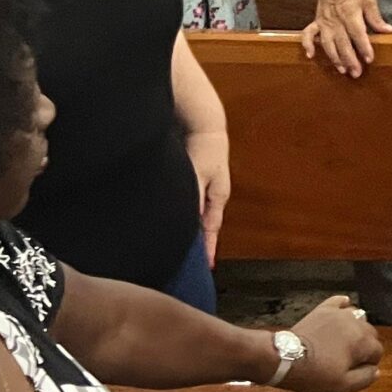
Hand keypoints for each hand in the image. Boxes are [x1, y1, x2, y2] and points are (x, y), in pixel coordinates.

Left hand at [187, 129, 229, 260]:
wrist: (202, 123)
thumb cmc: (203, 148)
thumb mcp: (198, 176)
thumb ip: (194, 200)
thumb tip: (189, 225)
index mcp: (218, 197)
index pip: (212, 230)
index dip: (208, 249)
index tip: (206, 268)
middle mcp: (212, 196)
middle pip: (204, 226)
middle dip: (199, 244)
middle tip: (189, 264)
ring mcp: (203, 190)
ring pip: (196, 217)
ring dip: (190, 231)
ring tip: (180, 248)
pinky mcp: (193, 182)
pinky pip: (189, 207)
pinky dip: (184, 218)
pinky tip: (172, 222)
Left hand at [278, 296, 383, 391]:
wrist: (285, 359)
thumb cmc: (314, 374)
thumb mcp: (342, 385)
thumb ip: (365, 378)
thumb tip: (376, 370)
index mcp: (362, 342)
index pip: (377, 351)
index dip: (369, 363)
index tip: (356, 371)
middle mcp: (356, 323)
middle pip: (370, 333)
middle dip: (364, 346)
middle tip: (348, 359)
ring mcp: (339, 314)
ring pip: (359, 317)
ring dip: (356, 329)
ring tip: (345, 341)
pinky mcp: (324, 309)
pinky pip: (340, 301)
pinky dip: (344, 306)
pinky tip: (343, 311)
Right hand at [302, 0, 388, 77]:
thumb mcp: (369, 1)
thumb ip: (377, 18)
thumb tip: (389, 31)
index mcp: (351, 15)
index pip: (358, 34)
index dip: (364, 47)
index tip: (369, 59)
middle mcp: (336, 21)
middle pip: (343, 43)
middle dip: (350, 60)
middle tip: (356, 73)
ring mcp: (324, 23)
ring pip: (328, 44)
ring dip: (334, 58)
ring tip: (342, 70)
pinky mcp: (316, 22)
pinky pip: (308, 34)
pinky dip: (307, 45)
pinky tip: (310, 55)